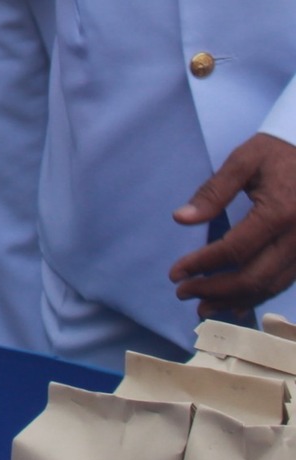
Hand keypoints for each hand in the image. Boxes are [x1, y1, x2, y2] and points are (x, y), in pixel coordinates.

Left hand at [170, 133, 295, 316]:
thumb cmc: (278, 152)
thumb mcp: (243, 162)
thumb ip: (213, 192)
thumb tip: (181, 219)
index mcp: (279, 213)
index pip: (234, 250)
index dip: (202, 264)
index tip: (176, 273)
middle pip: (254, 277)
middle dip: (215, 290)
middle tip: (183, 293)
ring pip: (271, 286)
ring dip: (235, 300)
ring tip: (203, 307)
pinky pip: (284, 281)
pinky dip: (258, 296)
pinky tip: (236, 305)